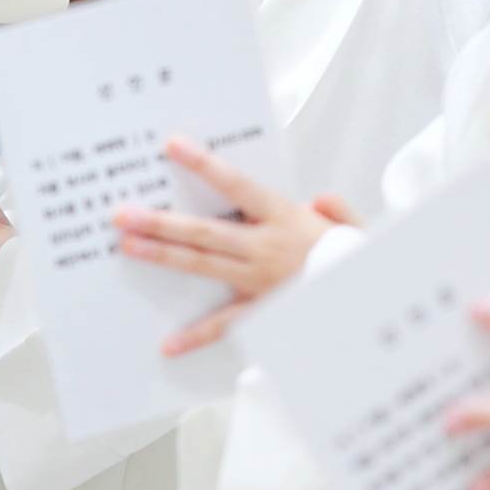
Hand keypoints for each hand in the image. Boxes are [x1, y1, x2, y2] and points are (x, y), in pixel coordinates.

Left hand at [115, 136, 354, 357]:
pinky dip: (196, 336)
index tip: (172, 146)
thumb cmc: (353, 261)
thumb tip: (318, 199)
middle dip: (161, 220)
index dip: (205, 164)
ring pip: (203, 266)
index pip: (237, 185)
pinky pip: (225, 325)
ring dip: (163, 256)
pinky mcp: (260, 311)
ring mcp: (258, 280)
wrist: (365, 300)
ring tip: (129, 247)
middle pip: (205, 231)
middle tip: (124, 213)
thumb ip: (332, 209)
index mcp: (283, 218)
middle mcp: (265, 247)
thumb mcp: (349, 226)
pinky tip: (168, 343)